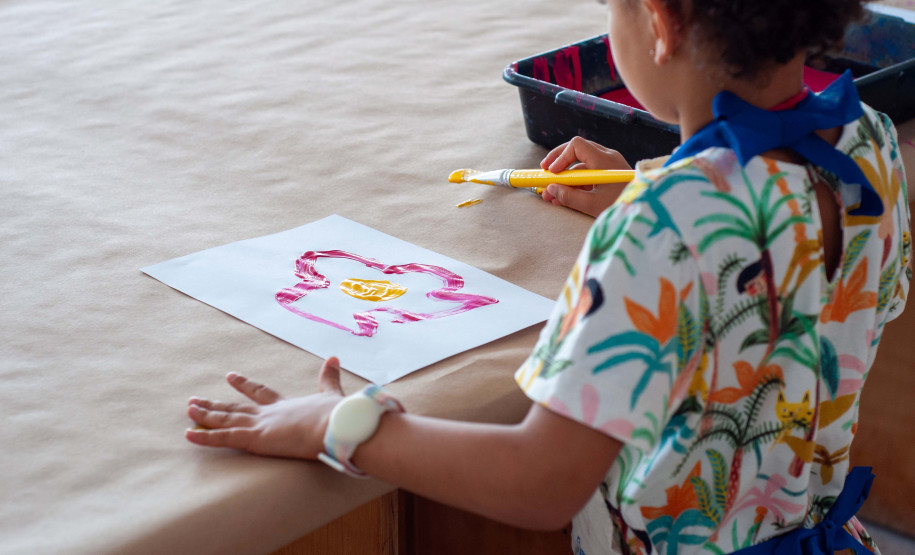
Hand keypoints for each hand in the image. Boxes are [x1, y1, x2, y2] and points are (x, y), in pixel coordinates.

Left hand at [185, 357, 345, 458]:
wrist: (336, 424)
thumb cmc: (337, 415)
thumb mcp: (332, 395)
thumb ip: (330, 379)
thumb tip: (334, 358)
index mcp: (286, 405)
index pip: (260, 393)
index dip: (244, 386)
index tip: (230, 377)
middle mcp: (269, 413)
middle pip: (236, 408)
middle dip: (215, 404)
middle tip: (196, 400)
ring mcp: (261, 425)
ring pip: (226, 420)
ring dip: (206, 415)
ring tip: (189, 409)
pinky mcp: (256, 438)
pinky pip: (225, 438)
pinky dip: (206, 436)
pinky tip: (188, 434)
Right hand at [540, 136, 631, 216]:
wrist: (646, 212)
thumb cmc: (623, 207)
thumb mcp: (592, 205)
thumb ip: (569, 196)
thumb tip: (550, 189)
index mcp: (604, 160)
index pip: (576, 146)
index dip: (560, 157)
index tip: (551, 173)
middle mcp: (608, 157)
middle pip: (577, 150)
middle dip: (558, 162)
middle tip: (544, 173)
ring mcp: (610, 165)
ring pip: (581, 164)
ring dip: (566, 178)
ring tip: (551, 194)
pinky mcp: (610, 174)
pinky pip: (589, 173)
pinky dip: (576, 183)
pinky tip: (564, 196)